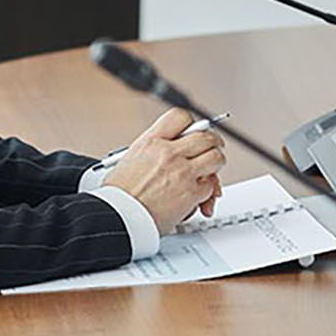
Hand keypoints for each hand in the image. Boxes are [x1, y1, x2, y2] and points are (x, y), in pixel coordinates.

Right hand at [102, 108, 226, 231]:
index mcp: (151, 142)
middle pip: (205, 136)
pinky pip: (210, 186)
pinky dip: (207, 193)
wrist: (119, 218)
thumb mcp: (128, 160)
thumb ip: (153, 152)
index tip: (194, 131)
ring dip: (214, 166)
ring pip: (216, 158)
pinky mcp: (191, 193)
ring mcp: (182, 172)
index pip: (180, 117)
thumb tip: (170, 150)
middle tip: (211, 149)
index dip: (192, 123)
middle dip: (212, 143)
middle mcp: (168, 153)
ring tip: (208, 173)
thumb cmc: (119, 196)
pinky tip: (197, 197)